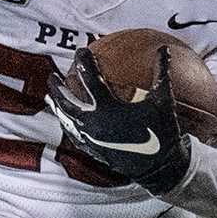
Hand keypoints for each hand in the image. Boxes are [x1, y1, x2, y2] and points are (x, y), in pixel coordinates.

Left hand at [47, 47, 191, 194]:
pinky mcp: (94, 151)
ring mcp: (92, 139)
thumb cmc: (163, 132)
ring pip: (67, 121)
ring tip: (52, 98)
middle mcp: (94, 123)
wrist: (161, 168)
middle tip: (52, 76)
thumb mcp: (163, 100)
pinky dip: (68, 127)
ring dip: (58, 107)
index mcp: (108, 109)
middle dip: (57, 88)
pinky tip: (66, 123)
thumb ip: (161, 72)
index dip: (85, 62)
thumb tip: (164, 49)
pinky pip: (75, 137)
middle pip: (67, 103)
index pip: (90, 79)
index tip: (81, 50)